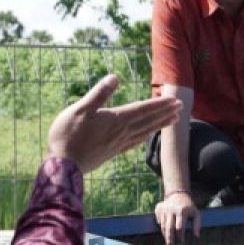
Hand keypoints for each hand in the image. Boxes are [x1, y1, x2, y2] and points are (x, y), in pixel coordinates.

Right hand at [47, 75, 181, 174]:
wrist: (62, 166)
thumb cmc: (67, 136)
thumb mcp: (80, 110)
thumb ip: (98, 94)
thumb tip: (115, 77)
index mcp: (115, 120)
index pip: (143, 109)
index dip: (160, 104)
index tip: (176, 100)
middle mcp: (121, 132)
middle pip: (148, 120)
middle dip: (165, 112)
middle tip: (181, 107)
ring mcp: (117, 144)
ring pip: (144, 132)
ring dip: (159, 125)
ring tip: (173, 120)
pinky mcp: (111, 153)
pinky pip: (135, 142)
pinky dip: (145, 136)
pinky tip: (147, 136)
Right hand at [154, 191, 200, 244]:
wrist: (177, 194)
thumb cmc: (189, 207)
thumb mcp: (196, 214)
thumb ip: (197, 225)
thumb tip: (197, 237)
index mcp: (182, 211)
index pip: (180, 228)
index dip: (180, 237)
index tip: (182, 244)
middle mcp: (171, 210)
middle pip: (169, 228)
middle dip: (170, 240)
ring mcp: (164, 209)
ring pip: (163, 226)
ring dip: (166, 236)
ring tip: (169, 244)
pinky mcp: (158, 209)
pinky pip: (159, 222)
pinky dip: (162, 229)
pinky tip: (166, 234)